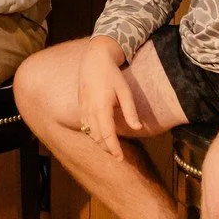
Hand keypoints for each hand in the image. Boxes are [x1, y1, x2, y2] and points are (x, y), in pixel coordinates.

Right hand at [77, 37, 140, 160]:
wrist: (94, 60)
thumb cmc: (112, 74)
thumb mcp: (125, 91)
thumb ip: (130, 110)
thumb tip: (137, 128)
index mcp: (101, 108)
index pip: (107, 135)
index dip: (114, 148)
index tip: (120, 158)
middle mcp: (90, 111)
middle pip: (97, 137)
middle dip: (107, 149)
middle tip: (118, 156)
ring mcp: (83, 109)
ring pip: (90, 133)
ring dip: (99, 143)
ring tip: (110, 148)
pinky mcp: (81, 106)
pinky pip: (86, 126)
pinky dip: (93, 134)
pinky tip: (101, 136)